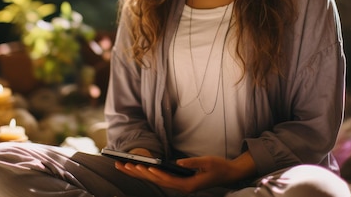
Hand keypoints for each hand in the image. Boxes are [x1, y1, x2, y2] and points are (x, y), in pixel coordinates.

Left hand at [114, 153, 254, 193]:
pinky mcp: (179, 182)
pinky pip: (160, 178)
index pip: (167, 180)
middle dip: (139, 173)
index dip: (155, 174)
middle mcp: (181, 188)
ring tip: (124, 166)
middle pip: (156, 181)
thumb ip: (192, 163)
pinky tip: (140, 169)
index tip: (144, 167)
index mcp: (188, 185)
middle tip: (123, 166)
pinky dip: (149, 174)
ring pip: (156, 180)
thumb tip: (177, 163)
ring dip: (140, 174)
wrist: (228, 174)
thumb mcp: (208, 162)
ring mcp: (179, 186)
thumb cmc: (219, 168)